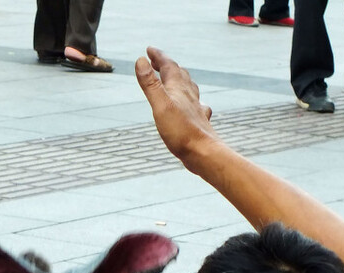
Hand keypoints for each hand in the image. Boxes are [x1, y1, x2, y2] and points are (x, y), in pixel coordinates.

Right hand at [134, 47, 216, 174]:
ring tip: (175, 77)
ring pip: (189, 87)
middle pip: (179, 74)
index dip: (158, 56)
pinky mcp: (198, 121)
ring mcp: (195, 108)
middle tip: (157, 61)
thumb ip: (150, 84)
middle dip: (168, 65)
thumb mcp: (160, 105)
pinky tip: (194, 105)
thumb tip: (140, 61)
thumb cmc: (181, 131)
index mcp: (178, 89)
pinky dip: (191, 99)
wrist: (203, 152)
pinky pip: (195, 104)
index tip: (149, 50)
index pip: (169, 66)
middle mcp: (189, 95)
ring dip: (180, 79)